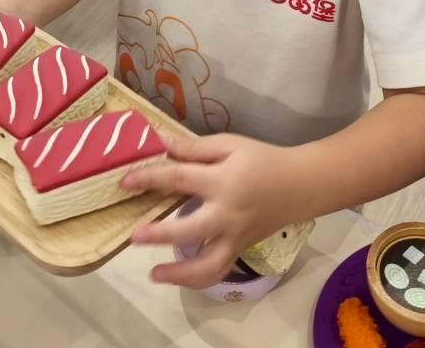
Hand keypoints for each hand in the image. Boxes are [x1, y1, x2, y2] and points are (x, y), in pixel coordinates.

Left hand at [123, 134, 303, 287]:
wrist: (300, 185)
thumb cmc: (262, 160)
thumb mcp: (230, 145)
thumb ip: (194, 147)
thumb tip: (161, 144)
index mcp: (222, 181)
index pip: (179, 179)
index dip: (150, 179)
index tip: (125, 182)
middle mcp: (227, 214)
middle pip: (191, 230)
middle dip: (161, 235)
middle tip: (134, 237)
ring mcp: (234, 237)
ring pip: (208, 265)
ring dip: (180, 274)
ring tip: (154, 274)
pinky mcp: (239, 250)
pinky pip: (218, 271)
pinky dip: (198, 280)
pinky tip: (178, 277)